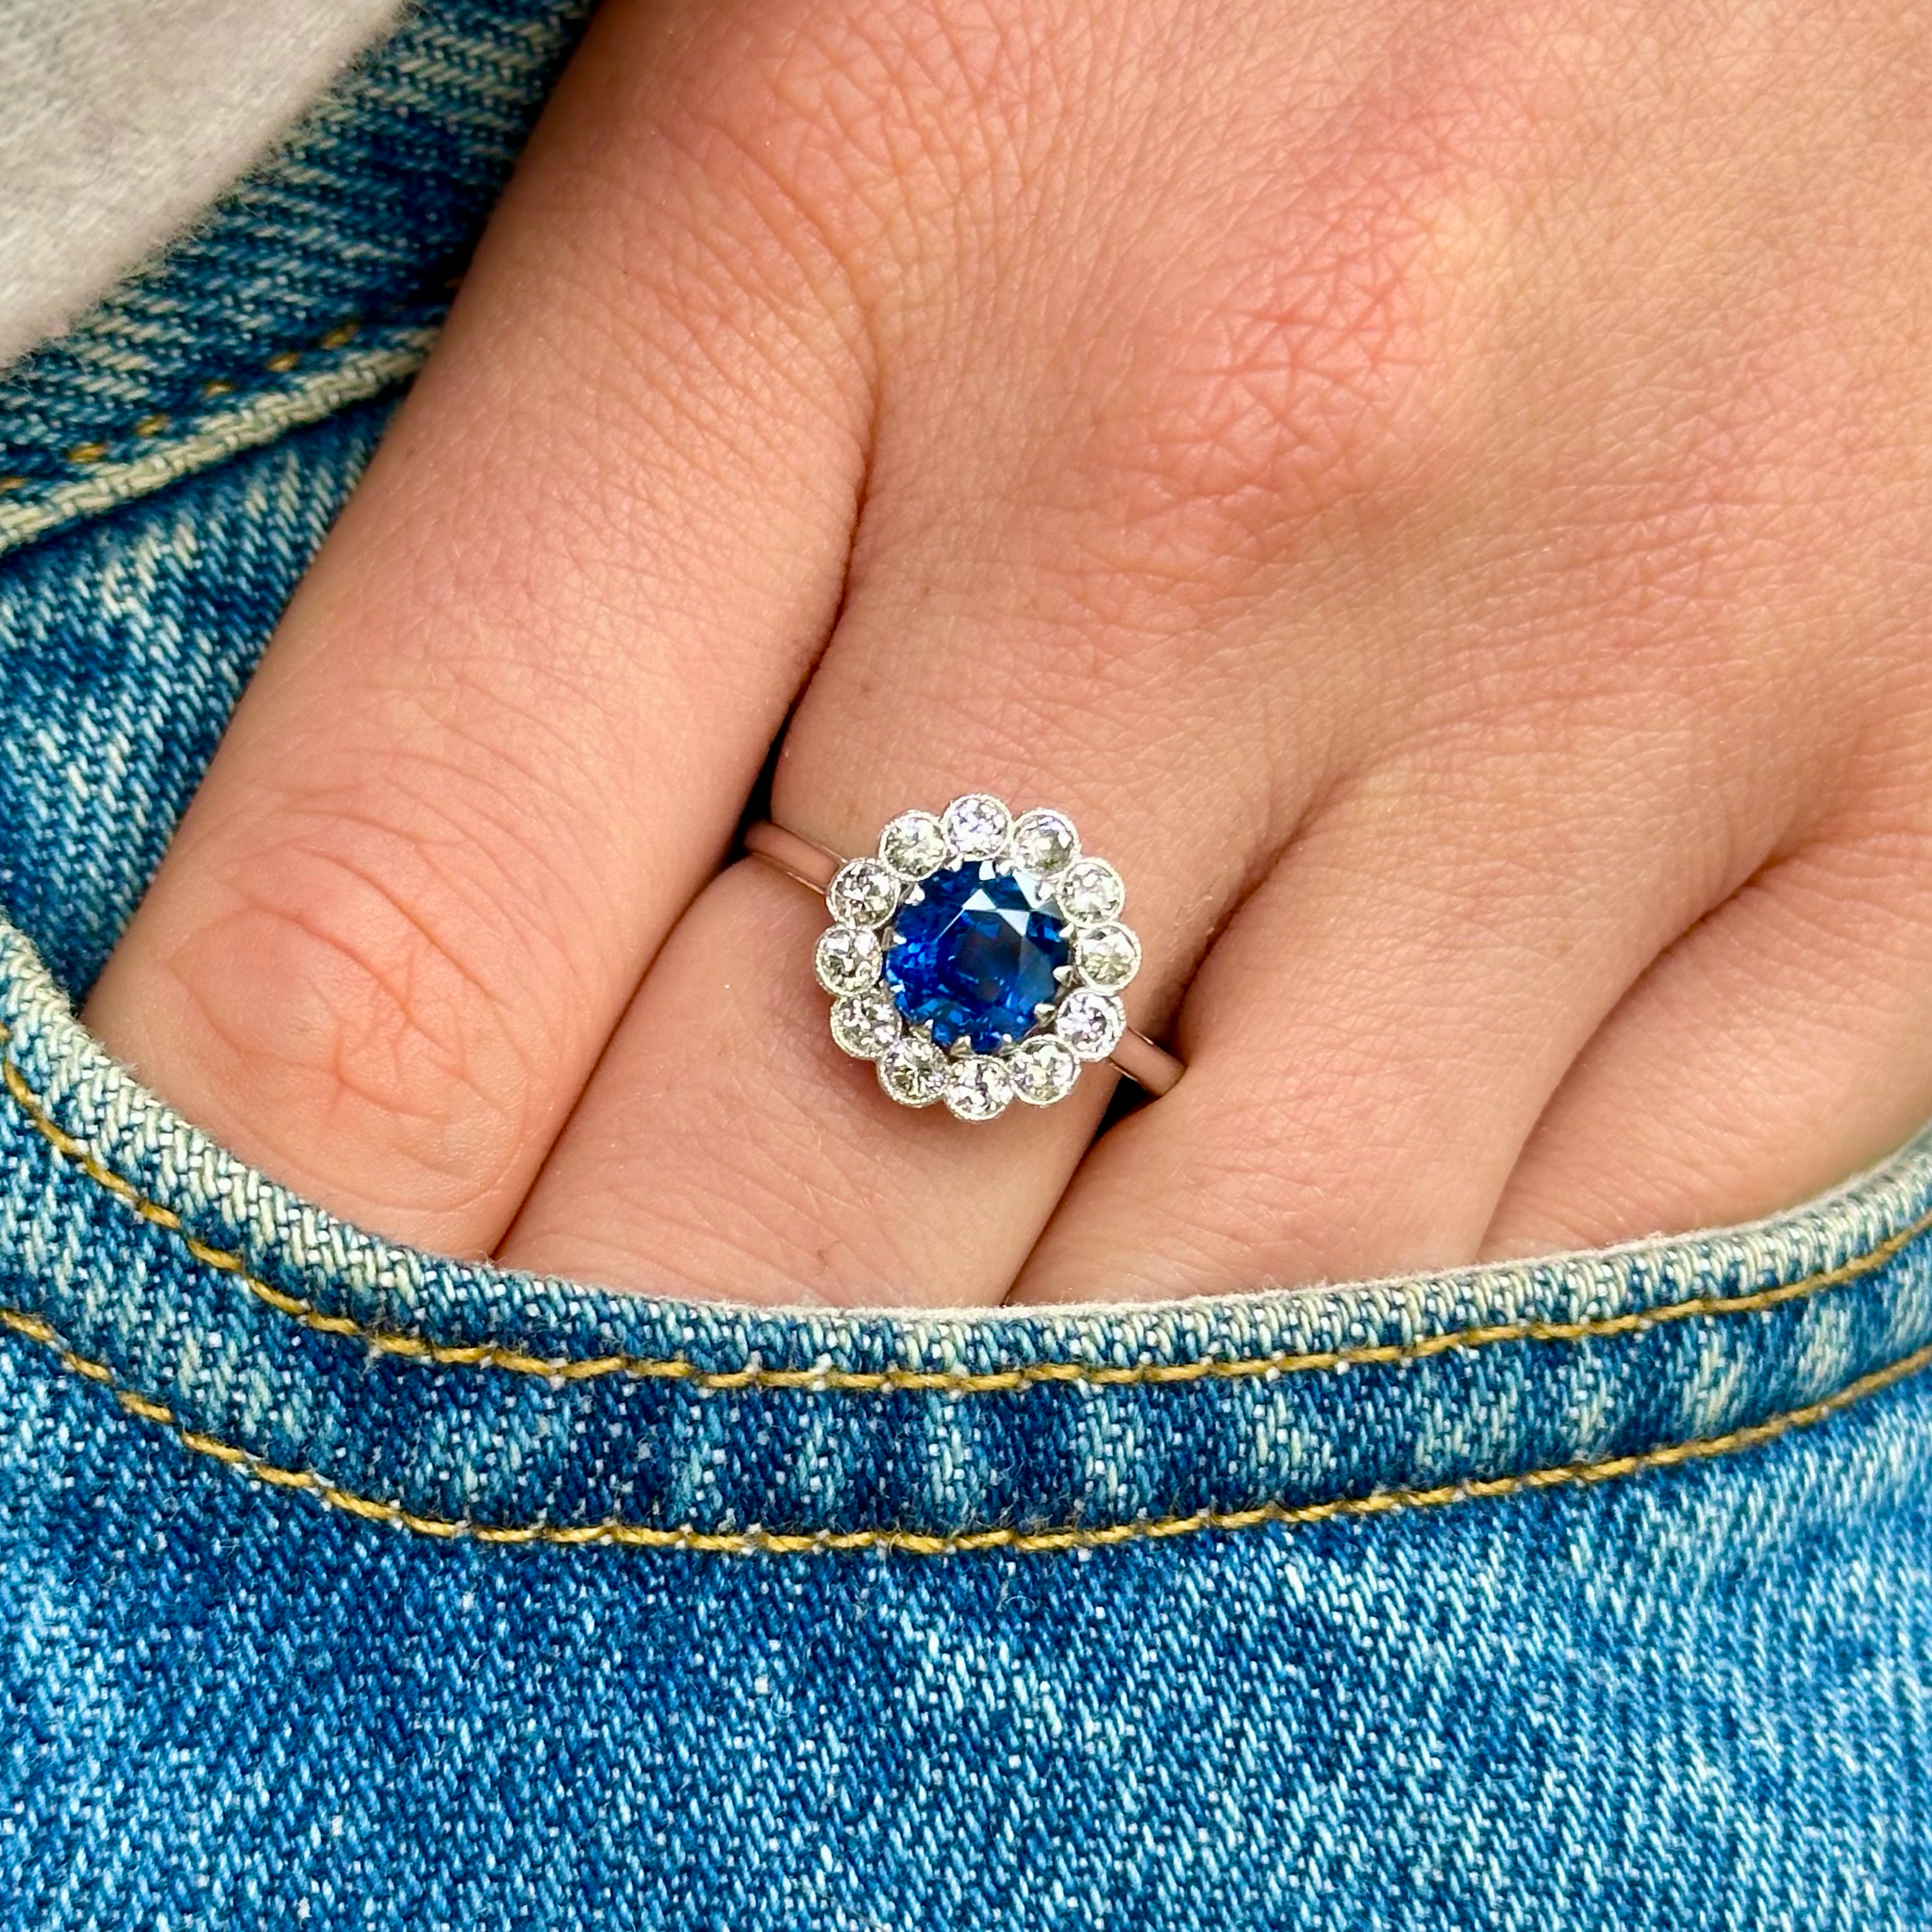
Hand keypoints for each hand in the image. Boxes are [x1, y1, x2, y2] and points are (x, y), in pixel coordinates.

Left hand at [82, 0, 1931, 1304]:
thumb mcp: (811, 108)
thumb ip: (604, 549)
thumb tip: (433, 1030)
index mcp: (832, 221)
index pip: (392, 935)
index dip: (255, 1256)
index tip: (226, 1414)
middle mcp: (1231, 491)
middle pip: (775, 1239)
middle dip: (620, 1449)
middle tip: (559, 1519)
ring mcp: (1609, 676)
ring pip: (1214, 1335)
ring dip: (1024, 1465)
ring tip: (935, 1435)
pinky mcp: (1905, 811)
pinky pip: (1587, 1276)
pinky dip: (1393, 1369)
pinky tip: (1292, 1289)